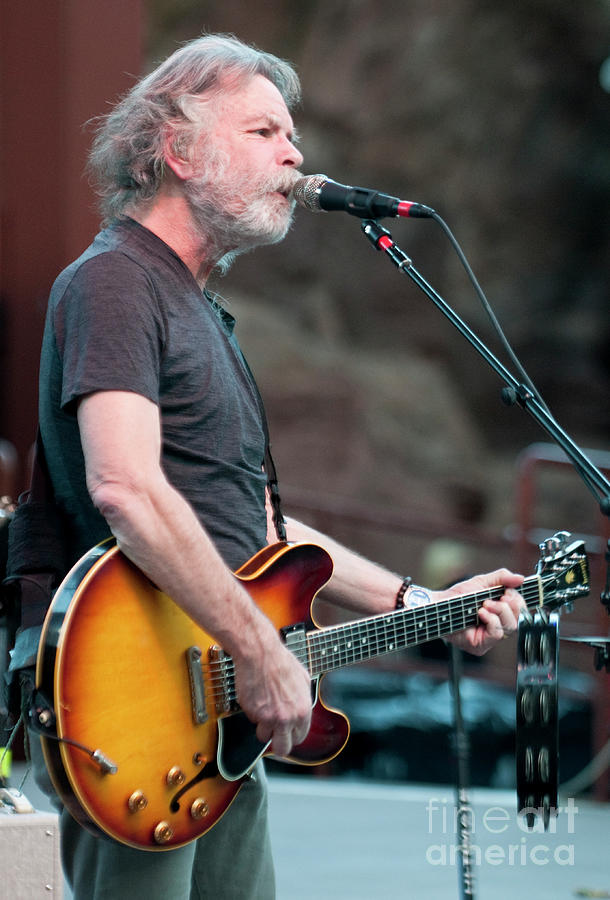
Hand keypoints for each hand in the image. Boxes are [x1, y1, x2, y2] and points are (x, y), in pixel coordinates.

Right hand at [231, 627, 312, 756]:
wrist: (260, 653)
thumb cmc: (280, 661)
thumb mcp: (303, 679)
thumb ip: (303, 699)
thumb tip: (302, 709)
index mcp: (302, 711)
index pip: (300, 737)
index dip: (293, 735)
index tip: (288, 733)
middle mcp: (286, 718)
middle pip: (283, 748)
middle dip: (278, 742)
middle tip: (275, 734)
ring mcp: (268, 717)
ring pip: (264, 736)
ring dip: (263, 726)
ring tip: (263, 708)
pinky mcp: (252, 713)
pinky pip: (252, 720)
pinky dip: (253, 713)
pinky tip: (257, 697)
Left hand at [438, 569, 525, 655]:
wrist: (440, 604)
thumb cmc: (457, 596)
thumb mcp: (481, 582)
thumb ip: (501, 578)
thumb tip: (520, 578)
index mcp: (499, 612)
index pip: (520, 610)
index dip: (518, 601)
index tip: (507, 592)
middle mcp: (496, 626)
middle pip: (518, 619)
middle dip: (510, 606)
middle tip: (498, 598)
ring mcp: (489, 638)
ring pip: (510, 627)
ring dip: (499, 611)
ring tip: (484, 604)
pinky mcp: (481, 646)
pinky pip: (497, 634)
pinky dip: (492, 621)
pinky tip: (481, 613)